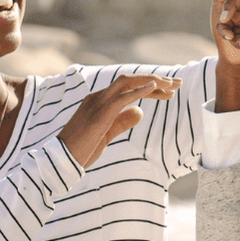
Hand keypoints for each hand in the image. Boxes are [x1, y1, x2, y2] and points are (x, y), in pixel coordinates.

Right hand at [58, 73, 179, 168]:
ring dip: (152, 82)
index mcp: (98, 100)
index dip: (150, 86)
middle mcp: (97, 97)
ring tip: (172, 85)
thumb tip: (140, 111)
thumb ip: (122, 121)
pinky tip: (155, 87)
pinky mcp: (99, 114)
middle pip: (130, 80)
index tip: (169, 90)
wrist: (60, 161)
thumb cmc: (81, 149)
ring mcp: (97, 103)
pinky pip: (122, 97)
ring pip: (127, 83)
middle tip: (178, 83)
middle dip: (156, 79)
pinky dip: (139, 90)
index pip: (127, 86)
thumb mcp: (107, 134)